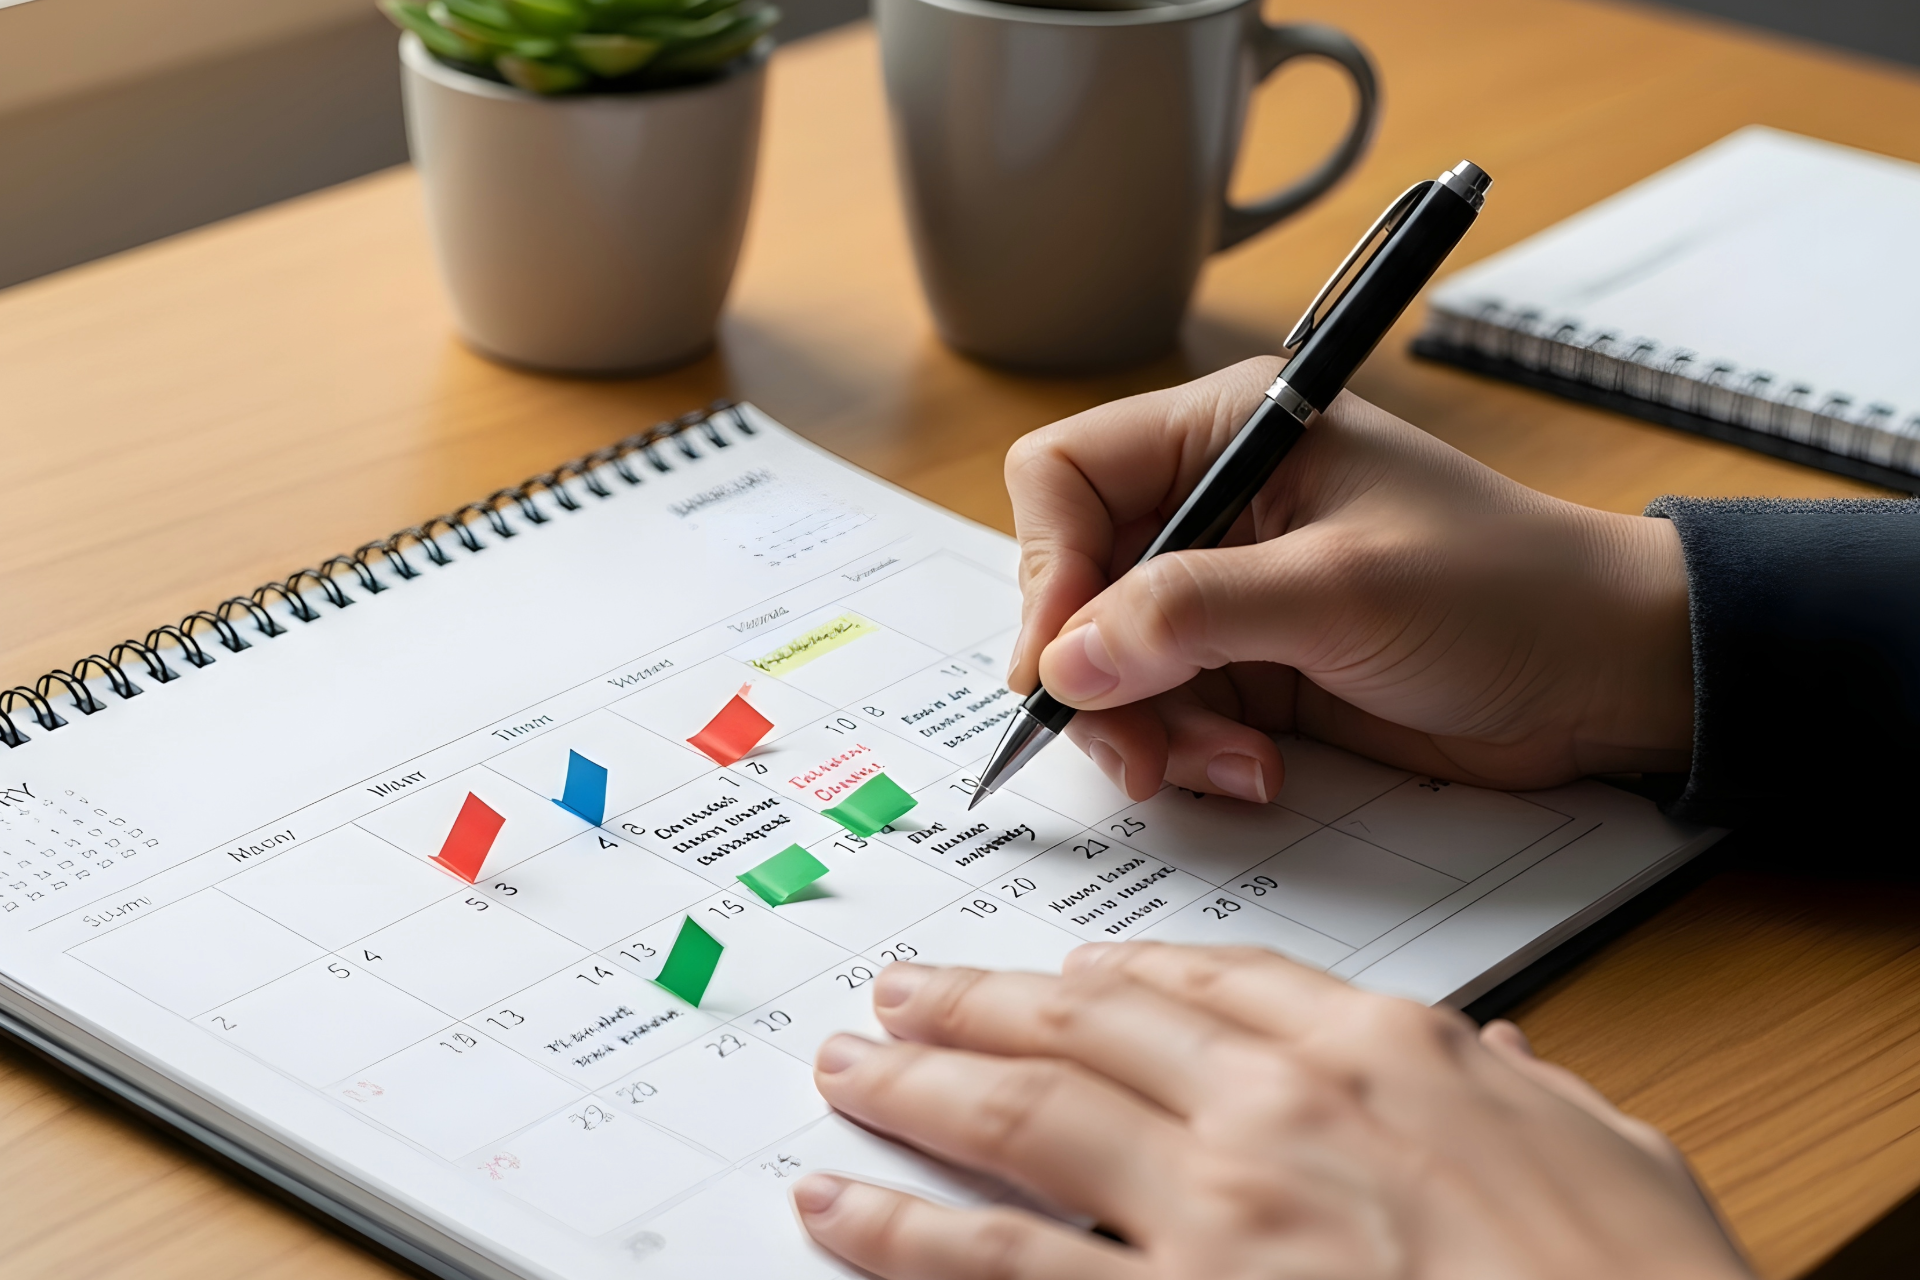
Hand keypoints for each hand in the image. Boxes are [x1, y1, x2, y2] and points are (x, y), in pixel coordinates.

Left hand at [794, 945, 1751, 1279]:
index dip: (1127, 973)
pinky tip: (843, 1210)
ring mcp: (1211, 1212)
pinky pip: (1004, 1267)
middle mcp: (1276, 1108)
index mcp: (1380, 1051)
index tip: (1071, 972)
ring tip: (846, 1068)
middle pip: (1088, 1029)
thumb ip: (1523, 1093)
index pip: (1220, 981)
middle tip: (904, 993)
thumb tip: (1494, 1057)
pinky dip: (908, 1232)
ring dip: (917, 1089)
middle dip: (979, 1005)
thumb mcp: (1616, 1155)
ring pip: (1024, 1120)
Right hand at [1002, 358, 1693, 799]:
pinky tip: (1258, 771)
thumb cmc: (1504, 593)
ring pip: (1107, 663)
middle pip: (1072, 584)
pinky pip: (1162, 713)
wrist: (1603, 676)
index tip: (1061, 664)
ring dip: (1147, 730)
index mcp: (1228, 432)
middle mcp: (1210, 504)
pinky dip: (1189, 754)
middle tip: (1136, 750)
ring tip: (1229, 767)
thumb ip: (1191, 616)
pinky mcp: (1246, 665)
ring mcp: (1224, 591)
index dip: (1046, 570)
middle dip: (1095, 675)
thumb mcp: (1341, 592)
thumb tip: (1061, 661)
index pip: (1065, 478)